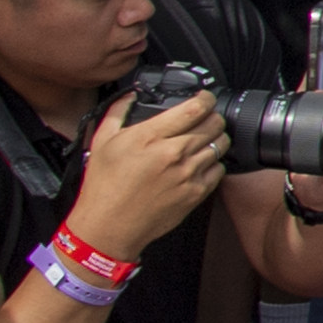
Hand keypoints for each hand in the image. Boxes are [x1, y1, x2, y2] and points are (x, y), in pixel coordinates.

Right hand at [73, 79, 228, 256]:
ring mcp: (187, 174)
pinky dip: (213, 163)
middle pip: (214, 124)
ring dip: (215, 138)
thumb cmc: (103, 186)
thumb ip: (117, 112)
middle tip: (204, 119)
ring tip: (203, 140)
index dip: (205, 99)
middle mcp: (173, 153)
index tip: (204, 98)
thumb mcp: (102, 142)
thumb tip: (131, 95)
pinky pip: (219, 170)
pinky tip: (200, 163)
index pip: (194, 108)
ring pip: (220, 144)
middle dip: (212, 117)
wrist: (108, 227)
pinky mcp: (195, 193)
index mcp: (150, 137)